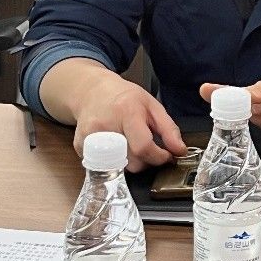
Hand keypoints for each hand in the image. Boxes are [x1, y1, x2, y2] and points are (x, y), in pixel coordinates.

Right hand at [69, 67, 187, 171]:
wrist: (93, 92)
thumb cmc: (124, 97)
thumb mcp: (152, 105)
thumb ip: (169, 129)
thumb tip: (180, 151)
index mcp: (126, 111)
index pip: (143, 147)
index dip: (159, 157)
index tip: (166, 156)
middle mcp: (105, 125)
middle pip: (132, 162)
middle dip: (146, 161)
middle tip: (148, 149)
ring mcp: (90, 137)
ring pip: (118, 168)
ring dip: (130, 163)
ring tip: (130, 145)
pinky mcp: (80, 146)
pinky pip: (103, 166)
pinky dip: (113, 161)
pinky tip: (115, 146)